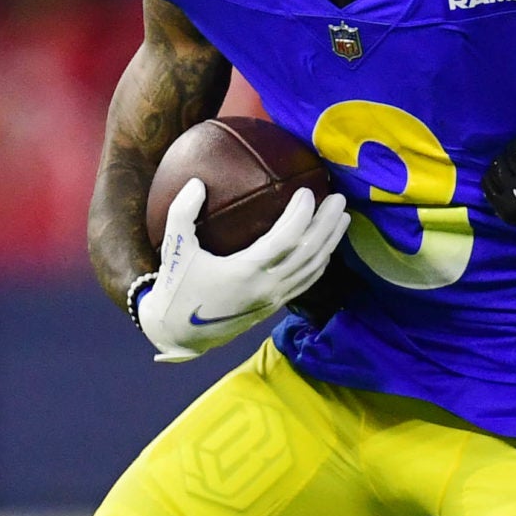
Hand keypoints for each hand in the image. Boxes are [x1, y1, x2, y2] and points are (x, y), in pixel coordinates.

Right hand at [137, 177, 349, 361]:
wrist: (178, 334)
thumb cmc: (177, 288)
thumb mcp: (173, 249)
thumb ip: (183, 213)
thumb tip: (197, 182)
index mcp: (246, 272)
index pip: (286, 240)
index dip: (301, 215)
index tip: (306, 192)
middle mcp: (267, 287)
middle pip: (309, 253)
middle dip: (327, 224)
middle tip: (339, 198)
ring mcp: (274, 299)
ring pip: (313, 269)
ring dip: (330, 242)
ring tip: (342, 218)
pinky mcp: (274, 307)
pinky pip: (306, 282)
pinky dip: (320, 263)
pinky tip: (326, 247)